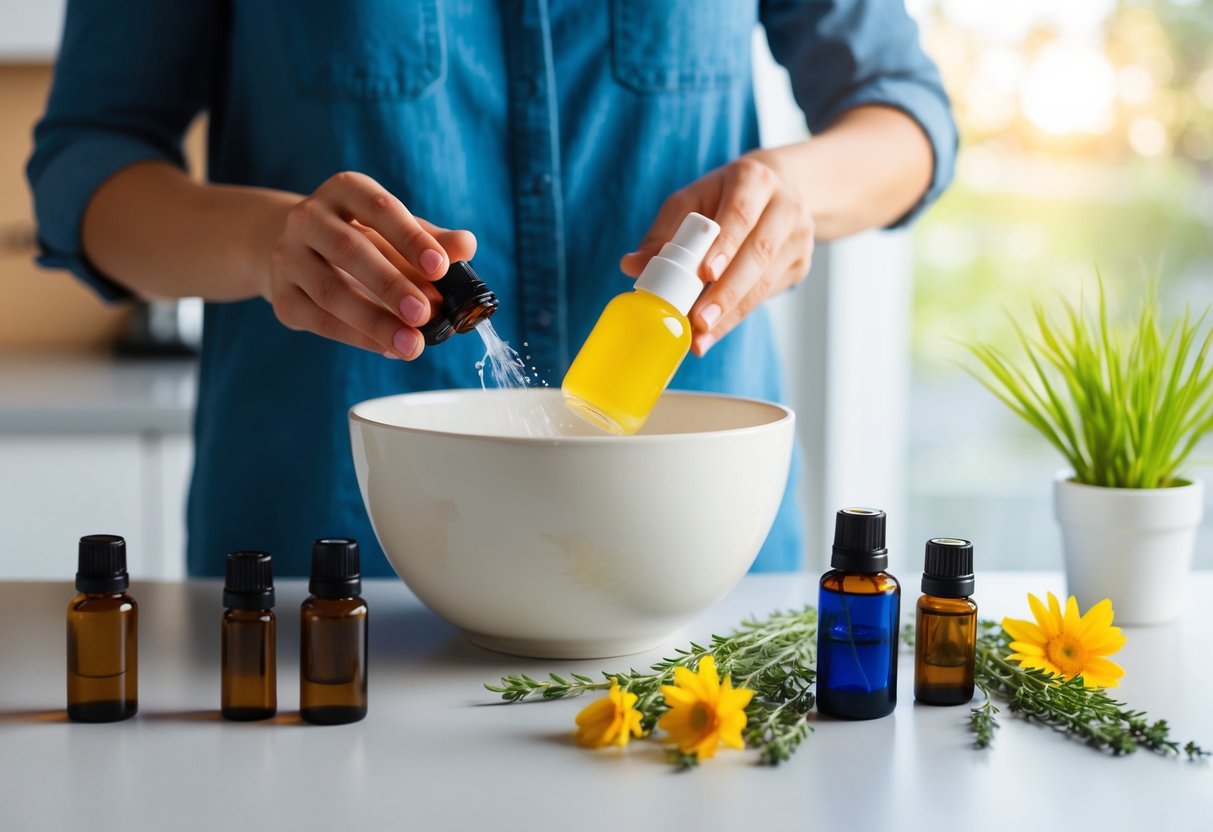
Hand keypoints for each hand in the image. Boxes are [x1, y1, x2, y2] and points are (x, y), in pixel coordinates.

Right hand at [261, 171, 476, 358]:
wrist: (300, 251)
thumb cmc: (365, 239)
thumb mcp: (399, 231)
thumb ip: (433, 240)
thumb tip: (467, 245)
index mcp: (345, 190)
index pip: (379, 207)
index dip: (410, 238)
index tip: (440, 268)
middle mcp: (308, 217)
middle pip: (349, 250)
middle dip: (391, 285)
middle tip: (426, 314)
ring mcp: (288, 257)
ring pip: (329, 291)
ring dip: (374, 321)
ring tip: (413, 344)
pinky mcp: (282, 296)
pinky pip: (319, 320)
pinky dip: (356, 337)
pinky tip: (388, 348)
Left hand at [621, 151, 813, 355]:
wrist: (778, 191)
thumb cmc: (723, 196)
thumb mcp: (692, 202)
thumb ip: (663, 234)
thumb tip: (632, 266)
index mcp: (754, 180)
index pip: (741, 214)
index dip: (725, 246)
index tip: (705, 275)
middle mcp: (785, 206)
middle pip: (758, 253)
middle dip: (726, 292)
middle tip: (698, 322)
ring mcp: (799, 237)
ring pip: (765, 280)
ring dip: (731, 313)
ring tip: (700, 337)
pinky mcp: (801, 264)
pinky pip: (768, 295)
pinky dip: (738, 315)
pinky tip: (714, 330)